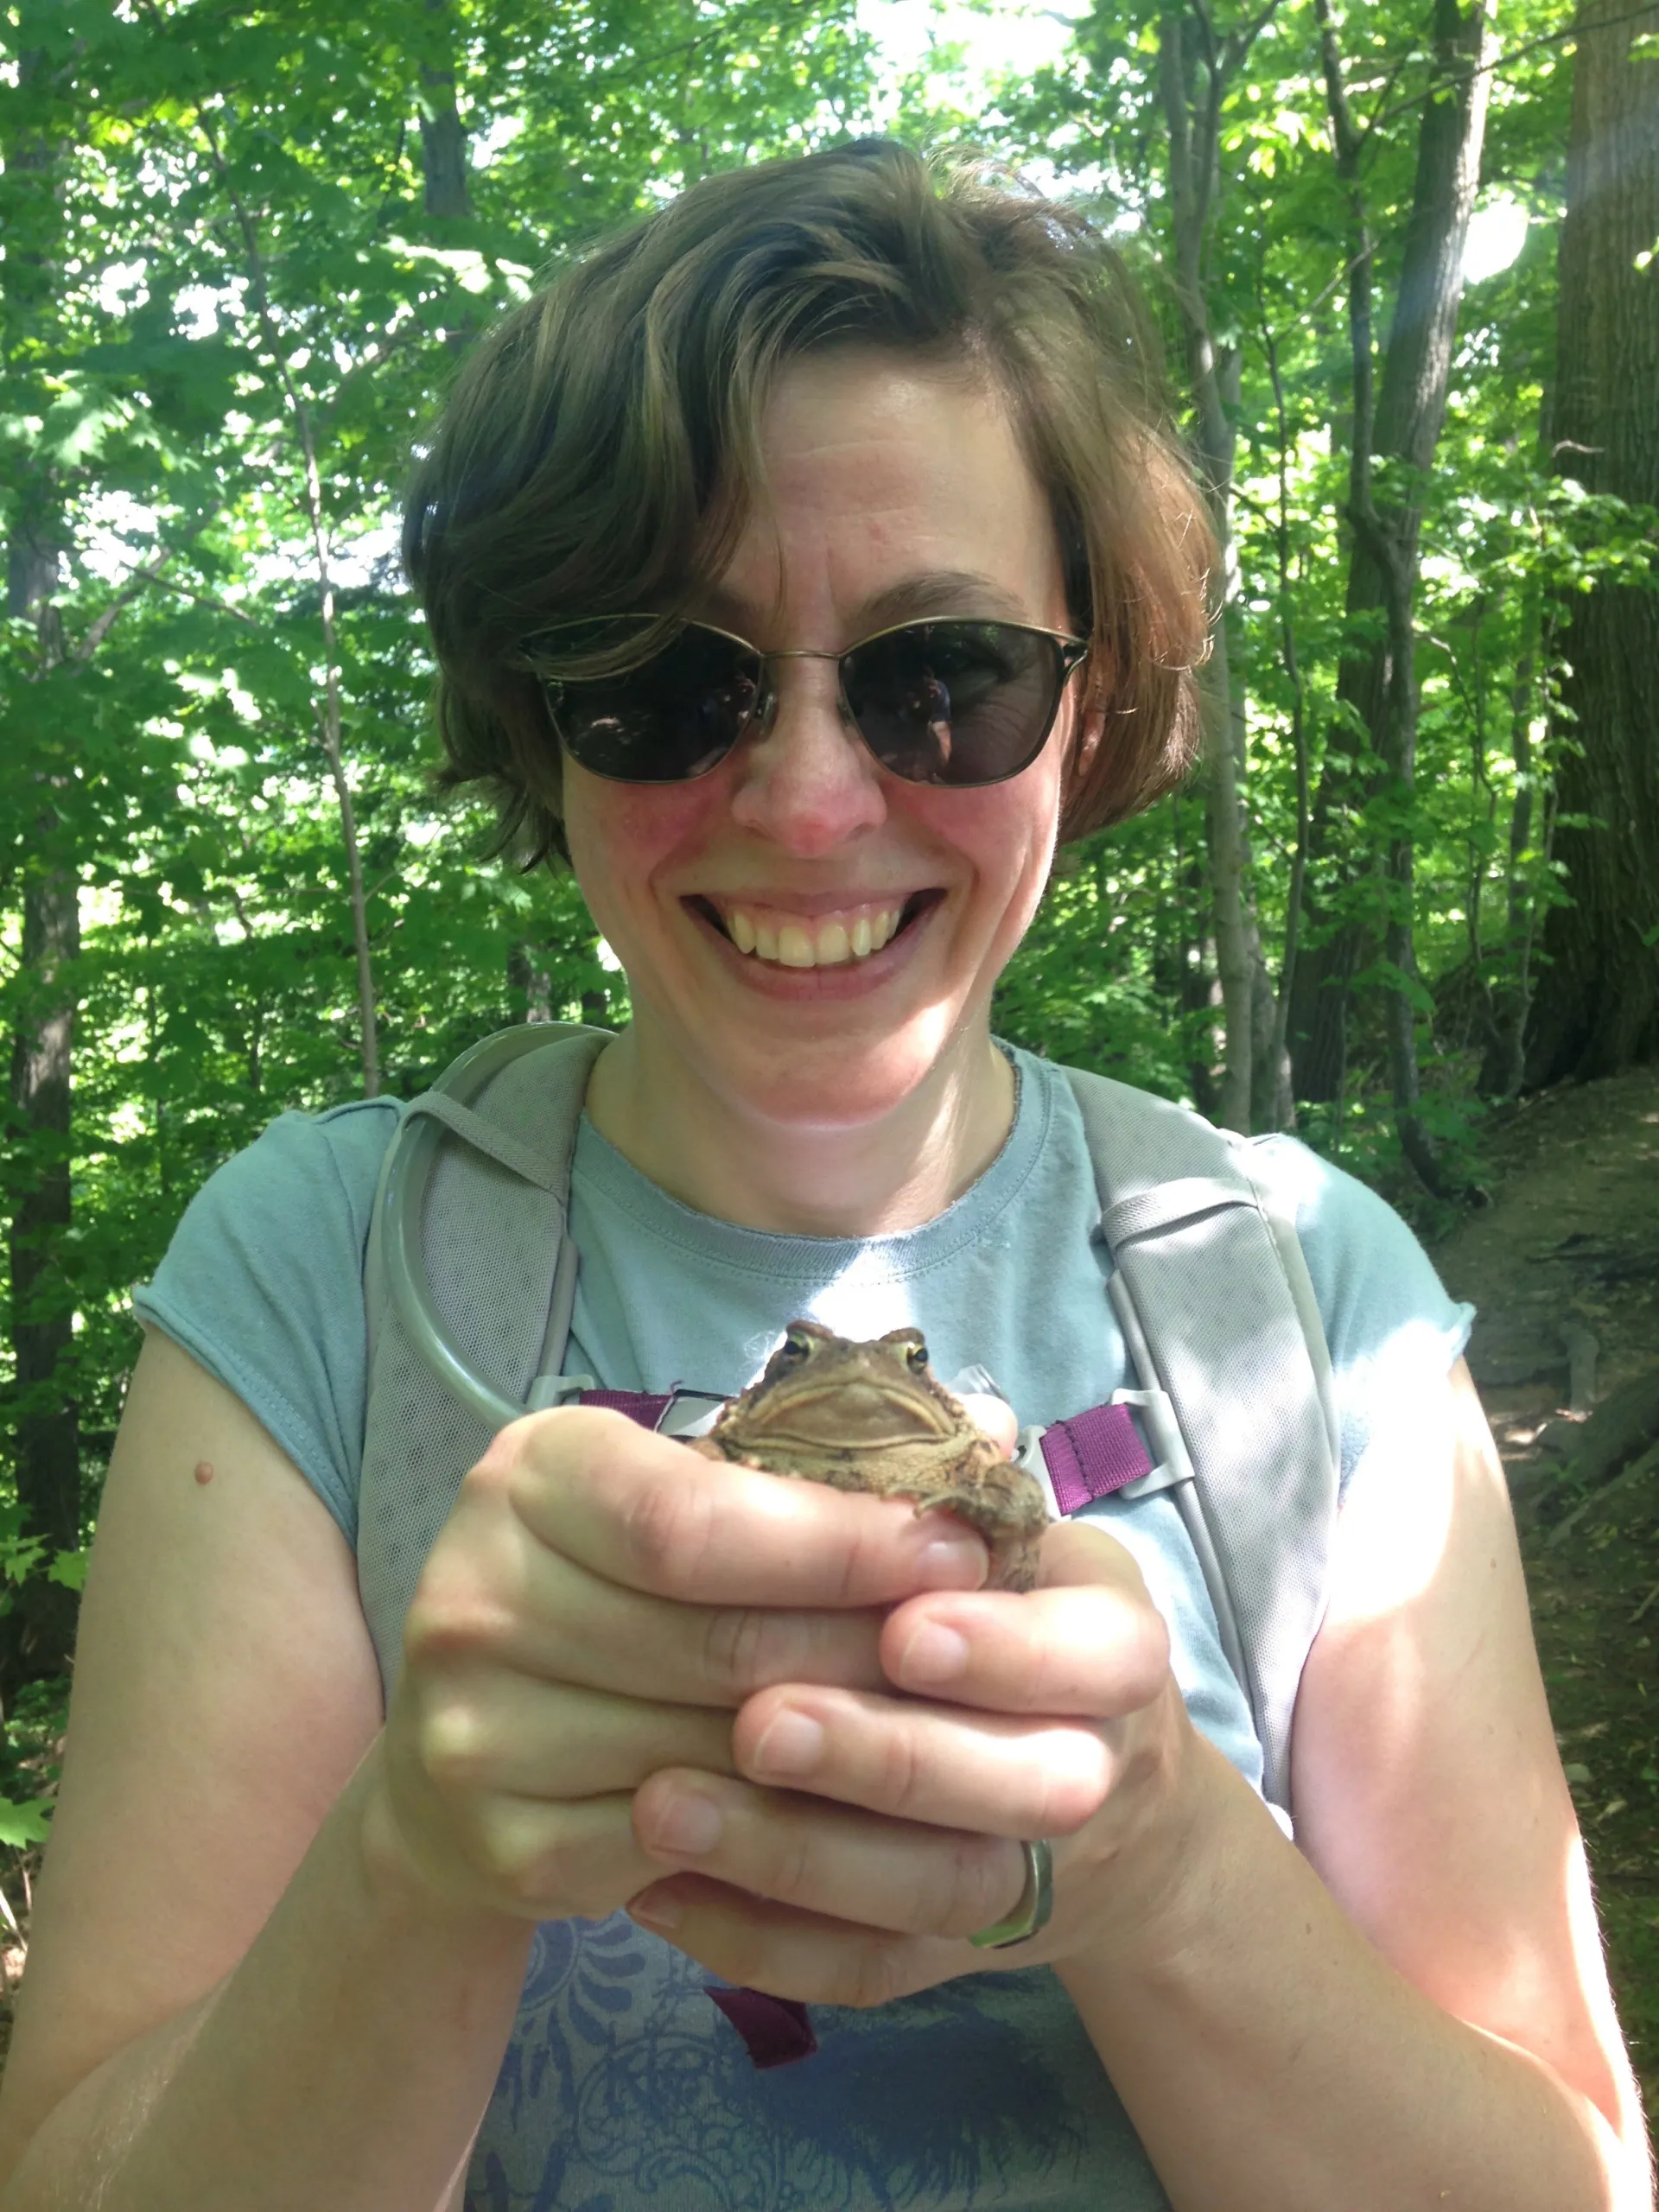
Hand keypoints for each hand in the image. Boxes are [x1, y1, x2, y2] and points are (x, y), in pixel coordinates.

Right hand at [364, 1406, 991, 1924]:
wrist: (471, 1743)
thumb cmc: (621, 1583)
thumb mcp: (686, 1487)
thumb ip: (818, 1459)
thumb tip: (989, 1425)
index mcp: (526, 1476)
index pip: (695, 1520)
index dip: (842, 1542)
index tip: (959, 1550)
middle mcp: (475, 1595)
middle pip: (722, 1643)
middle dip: (872, 1648)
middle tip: (982, 1653)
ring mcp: (478, 1732)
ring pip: (719, 1755)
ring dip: (848, 1750)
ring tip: (943, 1726)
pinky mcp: (505, 1848)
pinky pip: (688, 1850)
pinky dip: (785, 1833)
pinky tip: (855, 1809)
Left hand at [625, 1516, 1196, 2006]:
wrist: (1100, 1798)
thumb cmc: (1010, 1609)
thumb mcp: (1009, 1532)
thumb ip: (961, 1480)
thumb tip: (960, 1416)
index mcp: (1115, 1648)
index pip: (1096, 1655)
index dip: (1003, 1649)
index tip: (900, 1627)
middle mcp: (1097, 1770)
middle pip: (1022, 1789)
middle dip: (885, 1757)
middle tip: (756, 1724)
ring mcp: (1033, 1879)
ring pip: (933, 1894)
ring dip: (794, 1857)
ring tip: (660, 1805)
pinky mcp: (955, 1957)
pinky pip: (866, 1970)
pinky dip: (761, 1942)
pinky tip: (654, 1892)